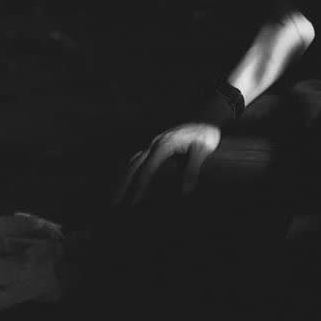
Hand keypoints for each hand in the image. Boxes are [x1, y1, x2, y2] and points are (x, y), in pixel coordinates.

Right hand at [112, 121, 227, 206]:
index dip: (139, 186)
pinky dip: (132, 172)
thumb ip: (192, 169)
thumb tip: (185, 192)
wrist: (207, 117)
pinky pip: (139, 160)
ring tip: (116, 197)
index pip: (147, 169)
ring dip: (124, 178)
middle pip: (133, 165)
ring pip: (133, 162)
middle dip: (122, 184)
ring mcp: (154, 143)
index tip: (133, 202)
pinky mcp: (157, 145)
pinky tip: (129, 183)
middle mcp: (155, 143)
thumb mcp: (202, 150)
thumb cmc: (205, 134)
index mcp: (164, 145)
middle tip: (113, 203)